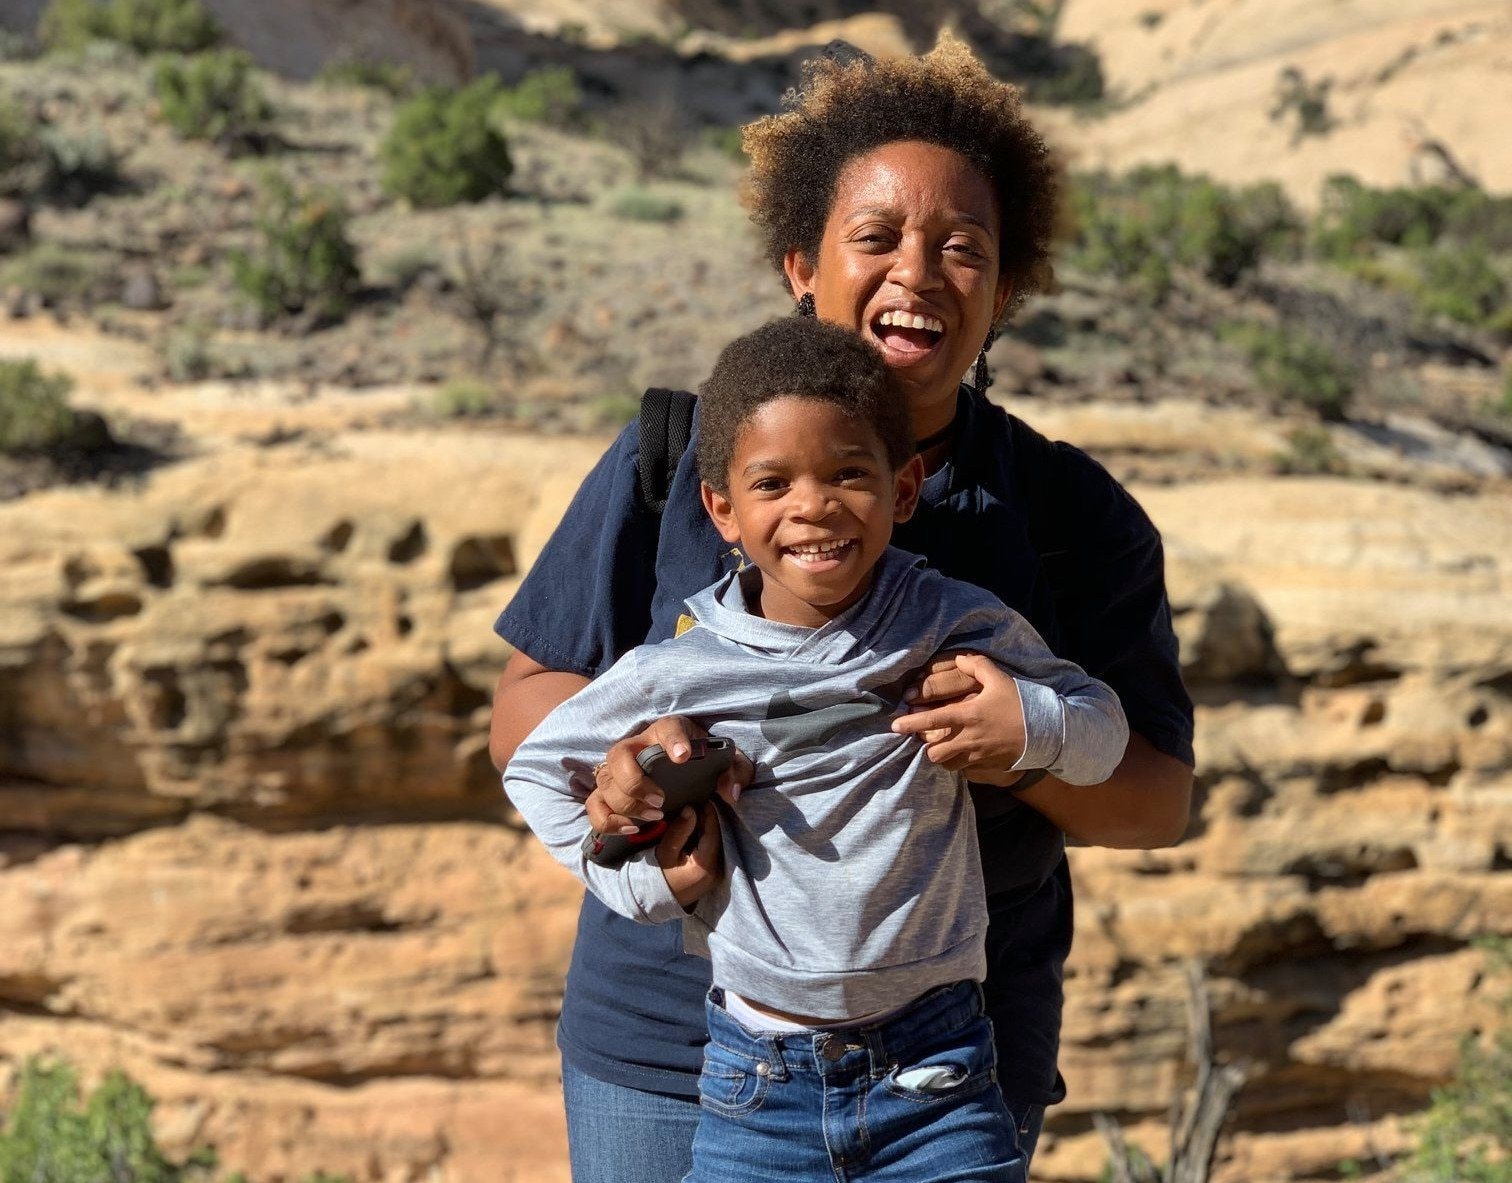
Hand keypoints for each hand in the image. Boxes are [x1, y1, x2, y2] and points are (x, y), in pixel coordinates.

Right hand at [584, 715, 753, 835]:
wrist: (686, 770)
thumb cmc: (703, 762)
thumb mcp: (726, 764)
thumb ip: (734, 772)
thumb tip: (731, 792)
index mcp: (668, 731)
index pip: (668, 727)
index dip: (673, 740)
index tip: (684, 756)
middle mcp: (637, 746)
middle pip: (619, 754)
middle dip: (636, 781)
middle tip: (660, 801)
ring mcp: (618, 769)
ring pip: (605, 781)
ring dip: (625, 802)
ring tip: (655, 816)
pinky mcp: (609, 792)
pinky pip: (595, 805)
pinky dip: (607, 820)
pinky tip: (631, 828)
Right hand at [657, 801, 723, 908]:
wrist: (657, 900)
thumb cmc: (659, 876)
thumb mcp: (665, 852)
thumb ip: (679, 830)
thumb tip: (691, 808)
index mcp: (706, 866)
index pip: (713, 834)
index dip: (710, 814)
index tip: (706, 798)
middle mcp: (718, 871)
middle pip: (719, 837)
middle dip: (712, 819)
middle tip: (705, 801)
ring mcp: (719, 873)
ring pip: (719, 842)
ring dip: (712, 827)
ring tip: (704, 810)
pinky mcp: (715, 872)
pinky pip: (716, 849)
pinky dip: (710, 837)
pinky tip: (703, 826)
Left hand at [890, 652, 1027, 786]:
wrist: (1048, 732)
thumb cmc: (1022, 703)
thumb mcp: (1000, 678)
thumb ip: (976, 665)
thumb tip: (959, 658)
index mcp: (969, 715)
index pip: (932, 721)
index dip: (910, 723)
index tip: (895, 725)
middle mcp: (969, 739)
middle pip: (934, 752)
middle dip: (925, 745)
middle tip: (924, 735)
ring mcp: (978, 756)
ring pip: (946, 764)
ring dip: (940, 756)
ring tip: (940, 745)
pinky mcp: (987, 766)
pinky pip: (963, 770)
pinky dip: (956, 763)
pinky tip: (959, 753)